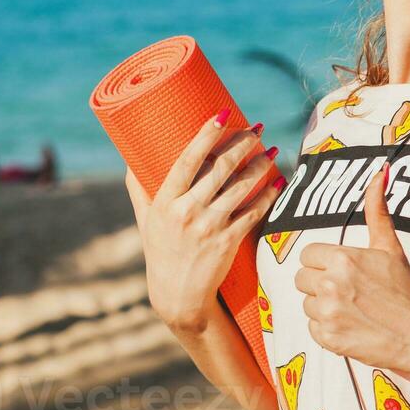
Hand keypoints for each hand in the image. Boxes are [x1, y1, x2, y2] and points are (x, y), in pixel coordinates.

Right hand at [126, 110, 282, 333]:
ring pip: (242, 187)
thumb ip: (139, 189)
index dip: (206, 135)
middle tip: (257, 128)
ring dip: (261, 164)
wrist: (178, 295)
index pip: (187, 160)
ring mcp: (210, 227)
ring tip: (271, 148)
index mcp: (165, 202)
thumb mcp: (144, 220)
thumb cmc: (160, 252)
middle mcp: (187, 212)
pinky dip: (269, 193)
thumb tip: (130, 158)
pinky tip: (278, 179)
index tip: (223, 114)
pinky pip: (254, 211)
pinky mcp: (229, 241)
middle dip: (243, 143)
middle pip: (221, 168)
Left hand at [295, 163, 409, 377]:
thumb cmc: (407, 289)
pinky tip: (351, 325)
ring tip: (352, 308)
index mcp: (344, 258)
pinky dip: (328, 328)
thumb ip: (377, 210)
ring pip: (306, 303)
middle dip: (320, 282)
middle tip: (349, 290)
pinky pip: (312, 327)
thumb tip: (380, 172)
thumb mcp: (390, 247)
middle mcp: (331, 284)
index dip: (325, 261)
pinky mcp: (328, 338)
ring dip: (323, 306)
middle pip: (301, 278)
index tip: (345, 271)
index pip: (309, 254)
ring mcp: (328, 313)